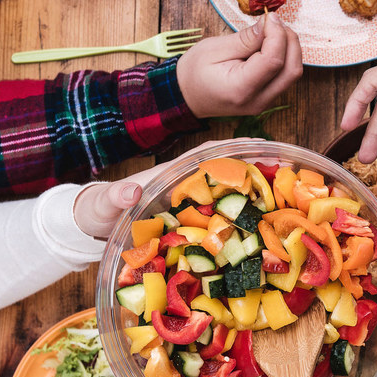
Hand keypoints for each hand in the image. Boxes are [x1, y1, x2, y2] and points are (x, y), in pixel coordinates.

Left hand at [72, 139, 263, 237]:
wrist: (91, 228)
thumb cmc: (98, 210)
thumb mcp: (104, 203)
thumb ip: (115, 196)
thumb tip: (132, 191)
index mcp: (170, 174)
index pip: (206, 155)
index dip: (233, 148)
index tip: (260, 146)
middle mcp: (184, 187)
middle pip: (225, 173)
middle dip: (253, 169)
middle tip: (285, 173)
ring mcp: (187, 207)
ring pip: (225, 197)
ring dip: (251, 195)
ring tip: (282, 200)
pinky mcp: (187, 227)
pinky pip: (217, 220)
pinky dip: (238, 221)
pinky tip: (257, 231)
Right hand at [177, 13, 302, 118]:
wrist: (186, 97)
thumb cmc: (194, 73)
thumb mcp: (214, 49)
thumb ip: (245, 39)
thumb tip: (269, 24)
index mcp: (240, 88)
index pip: (273, 61)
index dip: (277, 35)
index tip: (270, 17)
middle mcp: (258, 100)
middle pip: (292, 70)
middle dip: (289, 41)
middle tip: (275, 22)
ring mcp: (265, 103)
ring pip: (292, 74)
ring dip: (289, 49)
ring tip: (272, 32)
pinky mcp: (268, 98)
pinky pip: (286, 77)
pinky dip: (284, 58)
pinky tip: (270, 45)